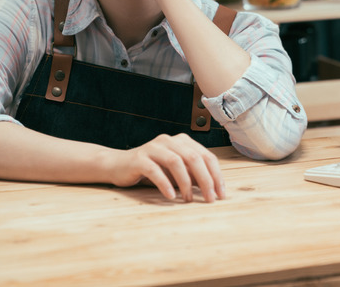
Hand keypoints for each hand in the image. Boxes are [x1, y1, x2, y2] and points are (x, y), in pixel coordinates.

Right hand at [107, 133, 224, 201]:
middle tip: (210, 198)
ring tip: (188, 199)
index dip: (216, 175)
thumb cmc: (152, 170)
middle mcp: (170, 141)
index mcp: (183, 141)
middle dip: (205, 180)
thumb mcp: (176, 173)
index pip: (207, 156)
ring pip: (176, 162)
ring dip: (185, 183)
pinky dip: (165, 184)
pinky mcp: (139, 158)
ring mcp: (154, 148)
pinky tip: (170, 196)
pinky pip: (155, 170)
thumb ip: (193, 175)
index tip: (221, 194)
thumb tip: (215, 189)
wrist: (118, 166)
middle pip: (194, 158)